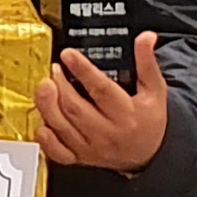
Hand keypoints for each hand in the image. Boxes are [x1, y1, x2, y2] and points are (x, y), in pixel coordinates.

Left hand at [34, 33, 169, 172]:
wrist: (149, 154)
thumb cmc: (150, 121)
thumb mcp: (155, 89)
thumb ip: (147, 62)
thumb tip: (146, 37)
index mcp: (127, 114)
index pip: (101, 90)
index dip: (82, 70)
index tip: (68, 55)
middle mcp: (107, 133)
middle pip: (76, 108)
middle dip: (60, 86)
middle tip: (53, 69)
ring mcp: (92, 148)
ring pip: (63, 128)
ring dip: (49, 106)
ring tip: (44, 86)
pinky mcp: (81, 158)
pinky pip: (58, 152)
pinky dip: (46, 139)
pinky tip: (42, 123)